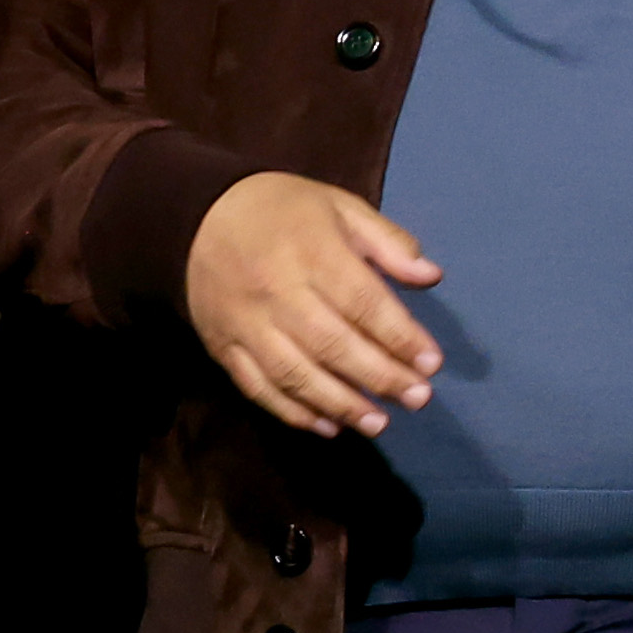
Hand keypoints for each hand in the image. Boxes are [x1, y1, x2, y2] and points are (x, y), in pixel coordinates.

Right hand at [185, 173, 439, 439]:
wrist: (199, 217)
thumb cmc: (286, 211)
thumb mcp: (342, 207)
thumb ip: (388, 242)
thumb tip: (432, 276)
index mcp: (312, 251)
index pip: (362, 301)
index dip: (400, 336)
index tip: (432, 363)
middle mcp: (277, 292)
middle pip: (332, 344)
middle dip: (379, 376)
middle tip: (419, 398)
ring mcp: (245, 324)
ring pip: (294, 373)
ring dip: (339, 404)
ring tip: (379, 424)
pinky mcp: (223, 346)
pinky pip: (256, 387)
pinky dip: (292, 411)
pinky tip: (327, 426)